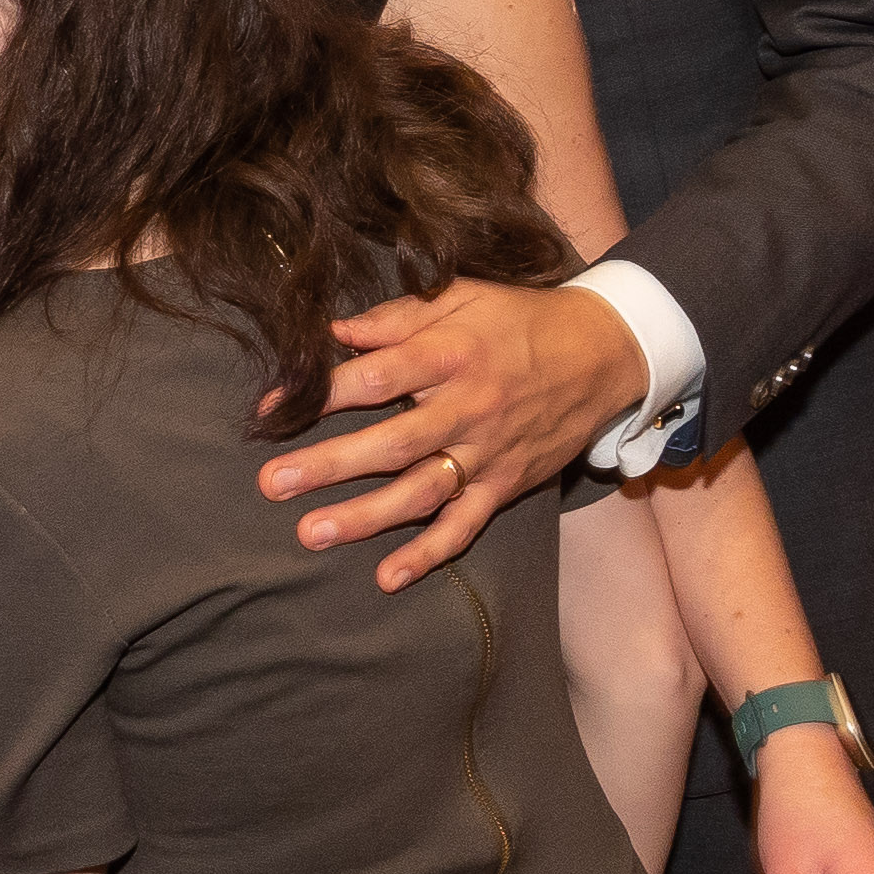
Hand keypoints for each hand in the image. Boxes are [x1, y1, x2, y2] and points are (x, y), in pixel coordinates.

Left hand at [256, 276, 651, 574]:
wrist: (603, 353)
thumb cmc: (518, 320)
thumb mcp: (461, 296)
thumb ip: (395, 317)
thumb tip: (333, 332)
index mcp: (450, 355)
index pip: (376, 377)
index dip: (321, 394)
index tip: (270, 410)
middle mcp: (468, 408)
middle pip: (392, 443)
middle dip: (329, 466)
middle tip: (273, 484)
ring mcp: (488, 453)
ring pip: (421, 492)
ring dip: (365, 518)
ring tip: (311, 534)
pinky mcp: (505, 484)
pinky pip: (465, 526)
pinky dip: (429, 554)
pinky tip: (388, 577)